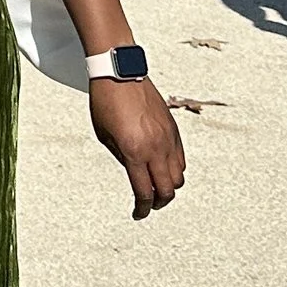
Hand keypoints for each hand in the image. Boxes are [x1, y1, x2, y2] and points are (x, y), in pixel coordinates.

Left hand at [90, 76, 184, 219]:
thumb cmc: (106, 103)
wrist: (120, 73)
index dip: (142, 209)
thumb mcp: (105, 136)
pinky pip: (181, 158)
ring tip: (156, 186)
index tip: (139, 214)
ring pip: (179, 176)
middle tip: (149, 204)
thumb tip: (136, 175)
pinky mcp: (174, 129)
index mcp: (134, 152)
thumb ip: (123, 159)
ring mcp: (168, 138)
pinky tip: (162, 168)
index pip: (144, 192)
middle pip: (167, 190)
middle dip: (158, 202)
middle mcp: (155, 147)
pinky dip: (174, 168)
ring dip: (168, 186)